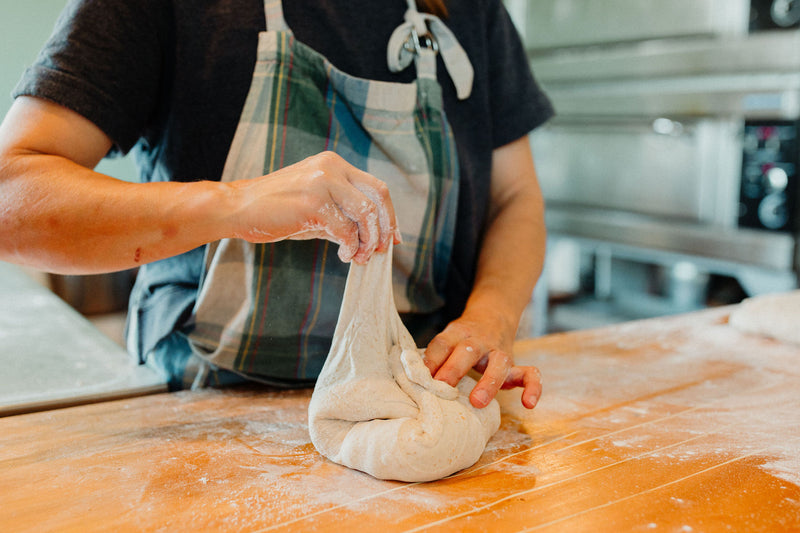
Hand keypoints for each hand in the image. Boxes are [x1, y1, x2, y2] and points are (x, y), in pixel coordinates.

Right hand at [226, 151, 399, 263]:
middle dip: (385, 227)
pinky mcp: (313, 203)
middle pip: (379, 196)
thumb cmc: (275, 210)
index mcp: (334, 164)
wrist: (237, 208)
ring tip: (359, 256)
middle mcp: (332, 168)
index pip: (376, 187)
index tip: (392, 238)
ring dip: (369, 240)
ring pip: (366, 213)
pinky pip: (346, 230)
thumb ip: (343, 214)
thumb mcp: (316, 206)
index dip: (389, 214)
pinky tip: (344, 255)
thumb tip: (374, 237)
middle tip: (379, 250)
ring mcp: (322, 182)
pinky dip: (350, 247)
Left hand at [424, 311, 541, 409]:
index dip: (431, 359)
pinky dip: (533, 387)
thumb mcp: (446, 340)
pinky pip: (530, 374)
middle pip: (468, 351)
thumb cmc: (461, 339)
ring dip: (488, 382)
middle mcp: (479, 341)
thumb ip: (434, 357)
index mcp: (457, 334)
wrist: (492, 316)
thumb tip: (413, 380)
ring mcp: (499, 352)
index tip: (419, 376)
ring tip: (478, 402)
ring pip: (499, 362)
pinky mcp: (515, 364)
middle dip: (455, 369)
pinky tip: (529, 404)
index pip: (442, 343)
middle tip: (443, 387)